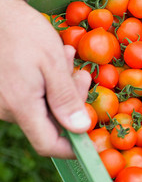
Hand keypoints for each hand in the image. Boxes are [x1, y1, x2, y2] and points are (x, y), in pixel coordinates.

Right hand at [0, 0, 91, 158]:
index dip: (72, 148)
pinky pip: (32, 94)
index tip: (92, 139)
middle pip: (51, 121)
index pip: (48, 144)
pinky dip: (48, 80)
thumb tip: (81, 129)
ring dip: (62, 84)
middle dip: (73, 100)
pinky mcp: (2, 91)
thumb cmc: (24, 33)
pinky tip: (52, 58)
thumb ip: (65, 99)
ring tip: (64, 56)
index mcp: (21, 106)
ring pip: (44, 105)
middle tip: (81, 73)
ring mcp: (2, 101)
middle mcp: (7, 110)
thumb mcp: (53, 63)